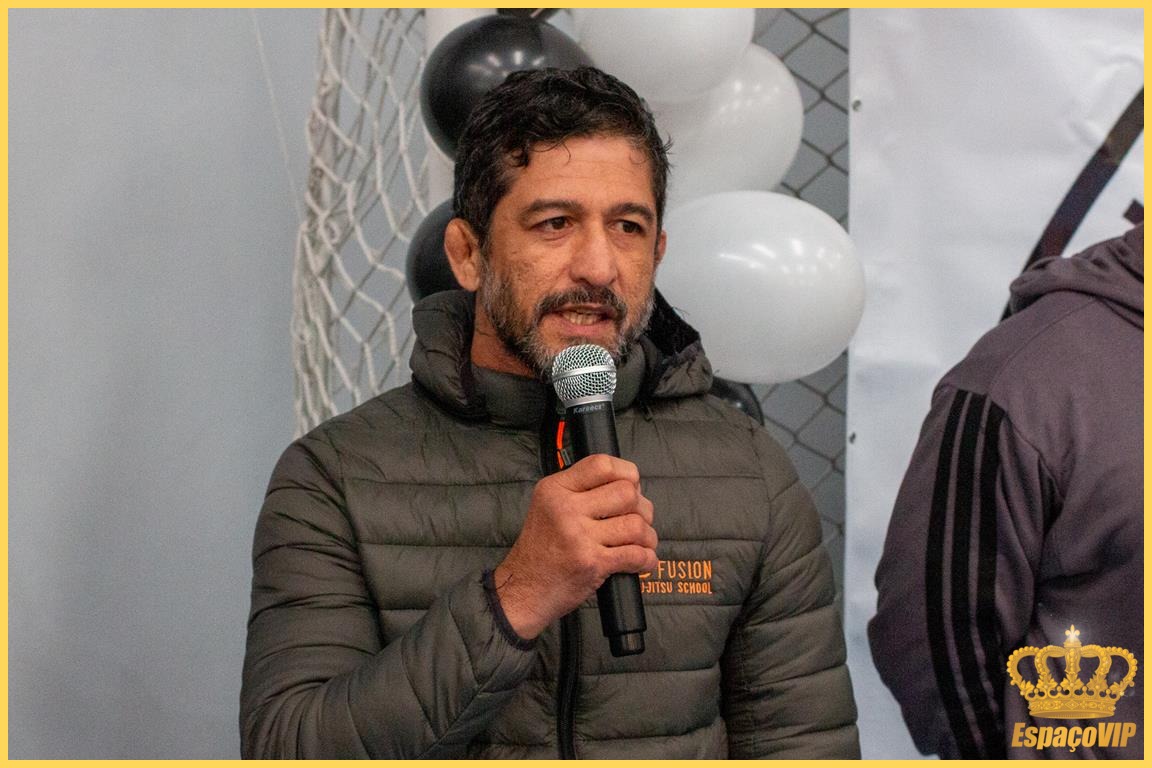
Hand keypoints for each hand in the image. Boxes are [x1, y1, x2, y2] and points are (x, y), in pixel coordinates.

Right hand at [493, 454, 657, 639]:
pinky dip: (647, 559)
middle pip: (626, 493)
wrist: (523, 590)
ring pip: (636, 524)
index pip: (602, 464)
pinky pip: (636, 554)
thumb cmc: (541, 550)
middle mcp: (566, 508)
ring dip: (647, 536)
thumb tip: (628, 485)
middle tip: (638, 519)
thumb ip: (580, 491)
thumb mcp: (548, 507)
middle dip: (642, 507)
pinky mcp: (592, 563)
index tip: (632, 485)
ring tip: (642, 542)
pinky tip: (643, 560)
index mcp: (555, 489)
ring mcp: (579, 536)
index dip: (627, 473)